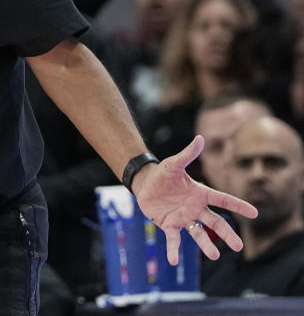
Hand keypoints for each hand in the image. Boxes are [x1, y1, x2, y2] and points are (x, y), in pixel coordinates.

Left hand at [133, 136, 257, 264]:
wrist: (145, 183)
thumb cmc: (162, 174)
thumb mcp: (174, 163)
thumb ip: (188, 154)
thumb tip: (200, 138)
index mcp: (200, 193)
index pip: (223, 200)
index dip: (238, 206)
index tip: (254, 213)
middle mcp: (195, 208)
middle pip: (215, 222)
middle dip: (227, 234)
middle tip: (240, 246)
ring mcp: (183, 218)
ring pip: (198, 234)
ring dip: (206, 245)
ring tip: (214, 256)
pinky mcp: (169, 225)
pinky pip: (174, 239)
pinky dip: (174, 250)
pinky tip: (174, 262)